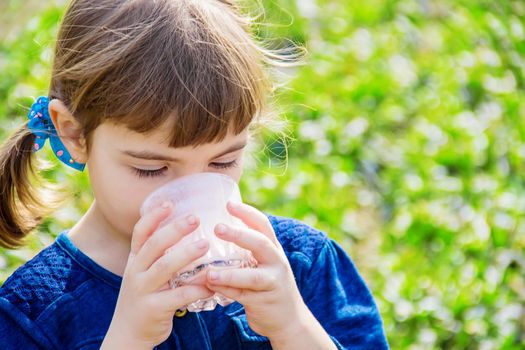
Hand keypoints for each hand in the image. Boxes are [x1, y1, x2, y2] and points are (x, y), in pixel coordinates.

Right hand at [101, 203, 213, 348]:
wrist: (127, 334)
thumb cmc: (144, 298)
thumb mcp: (143, 273)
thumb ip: (158, 256)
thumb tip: (184, 231)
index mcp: (135, 260)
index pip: (140, 233)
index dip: (154, 217)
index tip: (170, 203)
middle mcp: (136, 272)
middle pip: (154, 245)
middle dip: (174, 230)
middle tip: (195, 218)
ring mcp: (143, 290)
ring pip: (164, 268)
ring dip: (186, 254)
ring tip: (205, 245)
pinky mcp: (153, 309)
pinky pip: (178, 296)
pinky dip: (197, 289)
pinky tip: (212, 284)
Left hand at [205, 202, 310, 340]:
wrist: (289, 319)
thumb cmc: (267, 287)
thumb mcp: (262, 264)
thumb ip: (245, 251)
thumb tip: (214, 232)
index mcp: (273, 249)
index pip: (262, 225)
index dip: (247, 213)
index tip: (228, 203)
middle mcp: (276, 262)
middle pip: (261, 243)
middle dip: (239, 235)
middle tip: (217, 228)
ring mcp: (273, 283)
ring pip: (252, 276)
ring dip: (229, 274)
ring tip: (209, 273)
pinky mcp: (265, 302)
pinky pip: (243, 296)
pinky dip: (226, 291)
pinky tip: (210, 287)